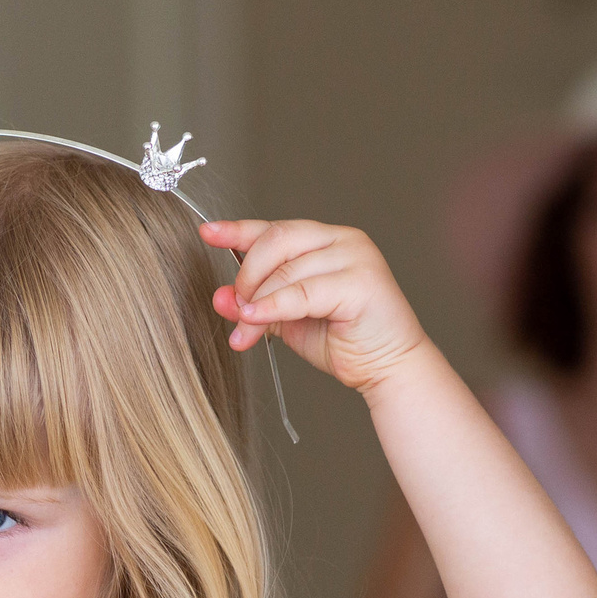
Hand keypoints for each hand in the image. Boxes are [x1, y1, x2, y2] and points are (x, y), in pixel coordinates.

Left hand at [199, 217, 428, 393]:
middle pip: (277, 240)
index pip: (274, 228)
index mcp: (326, 240)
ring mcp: (356, 257)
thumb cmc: (345, 341)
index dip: (238, 230)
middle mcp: (343, 240)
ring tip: (244, 327)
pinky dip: (273, 306)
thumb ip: (257, 303)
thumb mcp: (288, 320)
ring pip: (286, 269)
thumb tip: (220, 297)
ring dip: (256, 300)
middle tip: (236, 306)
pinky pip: (302, 292)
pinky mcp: (362, 282)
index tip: (208, 233)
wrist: (388, 368)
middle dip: (247, 275)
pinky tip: (254, 319)